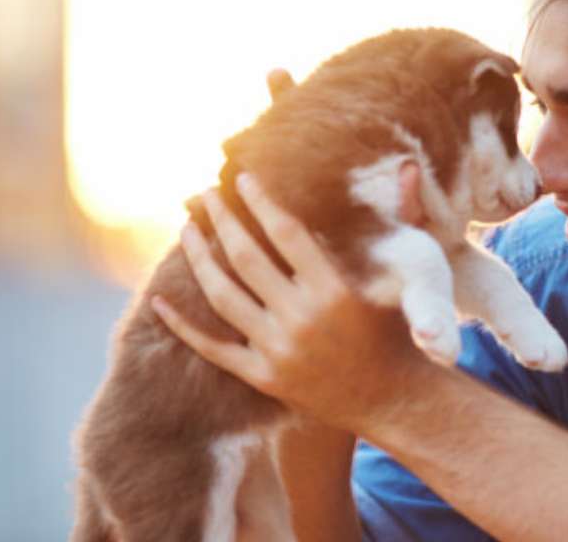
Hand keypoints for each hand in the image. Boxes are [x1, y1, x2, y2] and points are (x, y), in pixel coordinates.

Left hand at [154, 157, 432, 432]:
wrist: (394, 400)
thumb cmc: (398, 332)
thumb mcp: (409, 274)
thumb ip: (406, 217)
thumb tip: (409, 167)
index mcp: (334, 289)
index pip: (286, 232)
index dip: (261, 201)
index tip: (242, 178)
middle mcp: (301, 318)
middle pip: (246, 258)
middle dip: (221, 219)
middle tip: (204, 194)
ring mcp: (279, 350)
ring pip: (223, 297)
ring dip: (199, 259)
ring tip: (187, 230)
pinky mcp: (263, 378)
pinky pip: (212, 349)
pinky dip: (182, 326)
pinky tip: (158, 301)